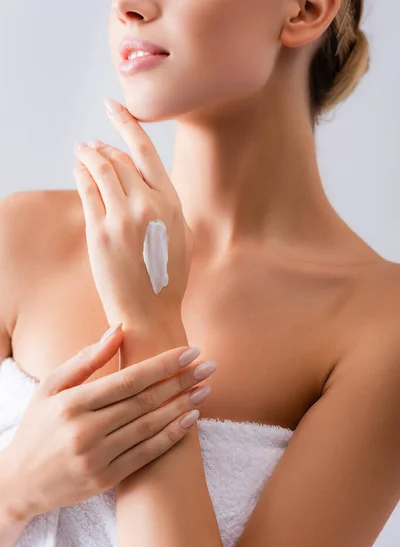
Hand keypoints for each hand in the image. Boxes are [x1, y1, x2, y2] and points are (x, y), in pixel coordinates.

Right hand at [3, 325, 213, 521]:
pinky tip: (190, 420)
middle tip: (209, 367)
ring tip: (206, 390)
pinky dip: (170, 437)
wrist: (19, 482)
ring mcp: (95, 458)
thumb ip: (85, 359)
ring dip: (182, 407)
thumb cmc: (38, 427)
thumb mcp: (51, 387)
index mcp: (71, 403)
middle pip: (144, 401)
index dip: (163, 364)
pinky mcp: (104, 480)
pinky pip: (145, 455)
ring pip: (149, 427)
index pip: (128, 379)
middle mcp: (84, 430)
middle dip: (181, 381)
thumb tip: (119, 329)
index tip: (190, 351)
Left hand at [72, 98, 192, 328]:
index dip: (127, 124)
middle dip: (104, 145)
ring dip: (88, 154)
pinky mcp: (100, 232)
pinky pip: (87, 191)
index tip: (114, 107)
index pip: (146, 152)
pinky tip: (78, 169)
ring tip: (82, 149)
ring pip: (100, 169)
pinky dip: (81, 174)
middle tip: (93, 143)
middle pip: (119, 158)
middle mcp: (148, 205)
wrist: (150, 314)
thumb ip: (170, 207)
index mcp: (172, 204)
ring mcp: (122, 218)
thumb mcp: (183, 238)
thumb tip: (152, 185)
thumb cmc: (168, 280)